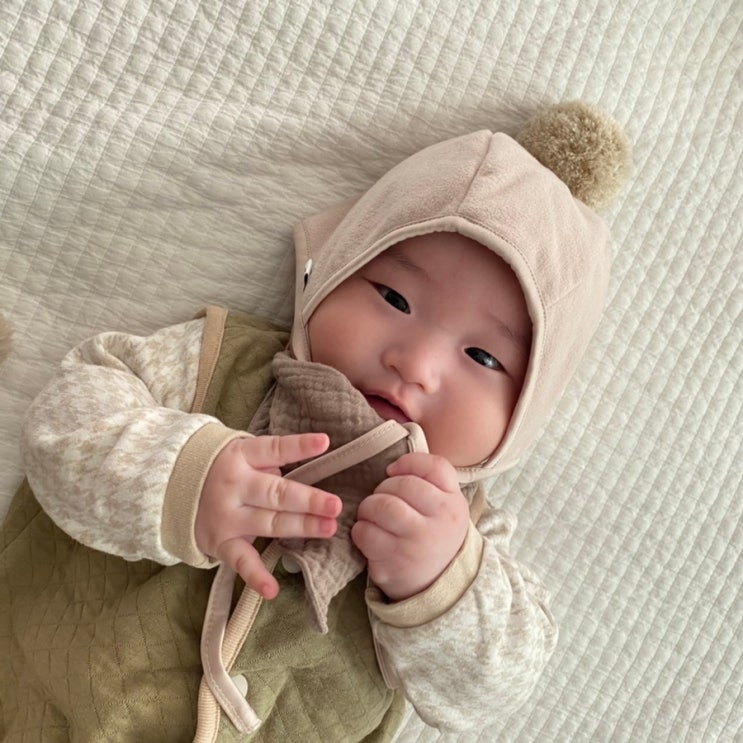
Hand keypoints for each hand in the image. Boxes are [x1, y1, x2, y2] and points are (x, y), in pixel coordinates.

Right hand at [195, 433, 341, 598]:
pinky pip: (241, 561)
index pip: (274, 449)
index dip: (299, 446)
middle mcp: (234, 486)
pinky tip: (272, 589)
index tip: (324, 442)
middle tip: (335, 506)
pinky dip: (256, 577)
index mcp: (241, 456)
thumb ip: (269, 461)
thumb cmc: (224, 466)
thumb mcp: (241, 452)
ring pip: (269, 523)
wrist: (173, 485)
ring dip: (300, 527)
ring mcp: (227, 516)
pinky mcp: (221, 542)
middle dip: (308, 500)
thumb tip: (295, 477)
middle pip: (276, 494)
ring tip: (328, 528)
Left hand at [351, 452, 469, 600]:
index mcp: (454, 503)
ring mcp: (417, 545)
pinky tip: (369, 535)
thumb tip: (391, 467)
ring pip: (381, 506)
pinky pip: (365, 533)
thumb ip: (429, 479)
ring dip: (368, 507)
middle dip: (382, 488)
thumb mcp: (445, 505)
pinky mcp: (394, 564)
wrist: (437, 583)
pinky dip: (360, 530)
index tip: (394, 471)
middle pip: (401, 485)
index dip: (408, 463)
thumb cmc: (434, 533)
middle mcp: (440, 523)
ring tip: (371, 514)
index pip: (434, 466)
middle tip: (381, 499)